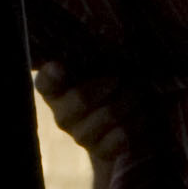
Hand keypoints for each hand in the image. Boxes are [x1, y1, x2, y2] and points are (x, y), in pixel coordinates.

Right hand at [28, 54, 144, 180]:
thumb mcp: (107, 61)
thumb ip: (99, 51)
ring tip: (139, 92)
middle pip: (81, 98)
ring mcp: (81, 136)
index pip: (45, 83)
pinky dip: (137, 121)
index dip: (50, 76)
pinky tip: (142, 114)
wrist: (136, 118)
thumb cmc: (118, 78)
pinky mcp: (102, 153)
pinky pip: (121, 136)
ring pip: (108, 114)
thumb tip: (109, 35)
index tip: (60, 67)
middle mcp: (63, 114)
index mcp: (57, 86)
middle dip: (112, 82)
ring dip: (130, 100)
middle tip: (126, 75)